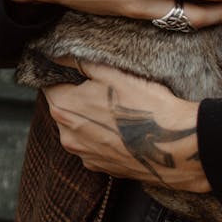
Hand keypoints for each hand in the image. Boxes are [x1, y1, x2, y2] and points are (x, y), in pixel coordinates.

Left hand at [43, 59, 209, 190]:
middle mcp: (67, 137)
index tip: (76, 66)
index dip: (61, 73)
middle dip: (77, 94)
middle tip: (102, 83)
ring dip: (90, 116)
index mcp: (64, 109)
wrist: (171, 144)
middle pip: (64, 108)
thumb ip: (80, 61)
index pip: (49, 85)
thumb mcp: (111, 72)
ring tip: (116, 104)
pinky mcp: (102, 168)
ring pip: (79, 128)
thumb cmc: (142, 104)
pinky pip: (94, 145)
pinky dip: (103, 134)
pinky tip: (122, 125)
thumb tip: (58, 53)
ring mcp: (84, 156)